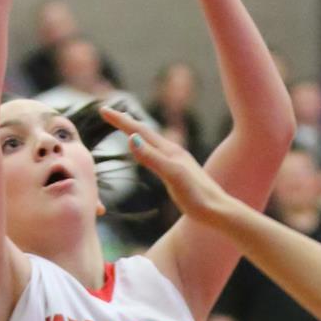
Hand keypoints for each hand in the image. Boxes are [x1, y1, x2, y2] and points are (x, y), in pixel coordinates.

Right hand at [98, 105, 233, 224]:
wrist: (217, 211)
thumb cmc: (195, 196)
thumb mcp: (172, 176)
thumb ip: (151, 158)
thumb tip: (131, 138)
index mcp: (169, 151)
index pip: (139, 131)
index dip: (120, 121)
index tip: (102, 110)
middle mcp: (173, 152)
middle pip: (145, 132)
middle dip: (125, 122)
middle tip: (108, 113)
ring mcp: (176, 161)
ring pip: (152, 141)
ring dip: (136, 132)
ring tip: (126, 127)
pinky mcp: (179, 172)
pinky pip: (157, 153)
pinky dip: (146, 147)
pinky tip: (148, 152)